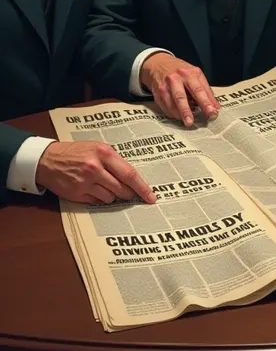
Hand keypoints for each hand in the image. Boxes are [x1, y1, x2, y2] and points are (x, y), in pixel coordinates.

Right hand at [36, 141, 156, 204]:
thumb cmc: (76, 152)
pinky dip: (99, 198)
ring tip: (104, 185)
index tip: (151, 197)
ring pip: (111, 198)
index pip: (129, 174)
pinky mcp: (78, 194)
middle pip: (122, 189)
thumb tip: (131, 178)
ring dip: (112, 196)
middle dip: (128, 194)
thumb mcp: (97, 148)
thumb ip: (114, 160)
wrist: (49, 159)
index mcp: (104, 153)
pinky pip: (97, 202)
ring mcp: (86, 182)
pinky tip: (93, 189)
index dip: (142, 188)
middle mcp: (96, 168)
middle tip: (128, 193)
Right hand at [141, 52, 219, 126]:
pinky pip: (165, 106)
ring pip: (171, 103)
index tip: (212, 112)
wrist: (158, 64)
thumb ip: (206, 90)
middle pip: (181, 97)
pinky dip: (173, 113)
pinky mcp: (157, 93)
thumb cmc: (180, 71)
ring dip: (179, 114)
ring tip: (187, 121)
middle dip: (186, 111)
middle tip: (191, 122)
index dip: (206, 102)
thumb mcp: (195, 75)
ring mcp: (165, 86)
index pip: (199, 90)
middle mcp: (176, 79)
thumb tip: (215, 107)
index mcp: (189, 73)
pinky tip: (178, 115)